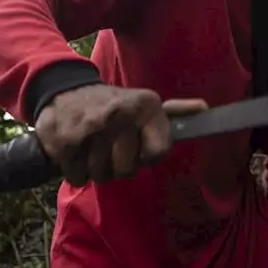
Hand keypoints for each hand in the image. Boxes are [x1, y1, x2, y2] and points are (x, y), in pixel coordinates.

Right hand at [34, 84, 207, 185]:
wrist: (63, 90)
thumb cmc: (112, 106)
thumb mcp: (144, 104)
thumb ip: (175, 112)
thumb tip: (203, 108)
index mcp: (145, 105)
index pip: (158, 152)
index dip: (146, 155)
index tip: (136, 144)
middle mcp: (121, 114)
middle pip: (128, 170)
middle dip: (118, 165)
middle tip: (109, 146)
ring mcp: (92, 127)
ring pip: (102, 176)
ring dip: (96, 169)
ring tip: (92, 147)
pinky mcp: (66, 140)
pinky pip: (79, 177)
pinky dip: (76, 172)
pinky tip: (76, 151)